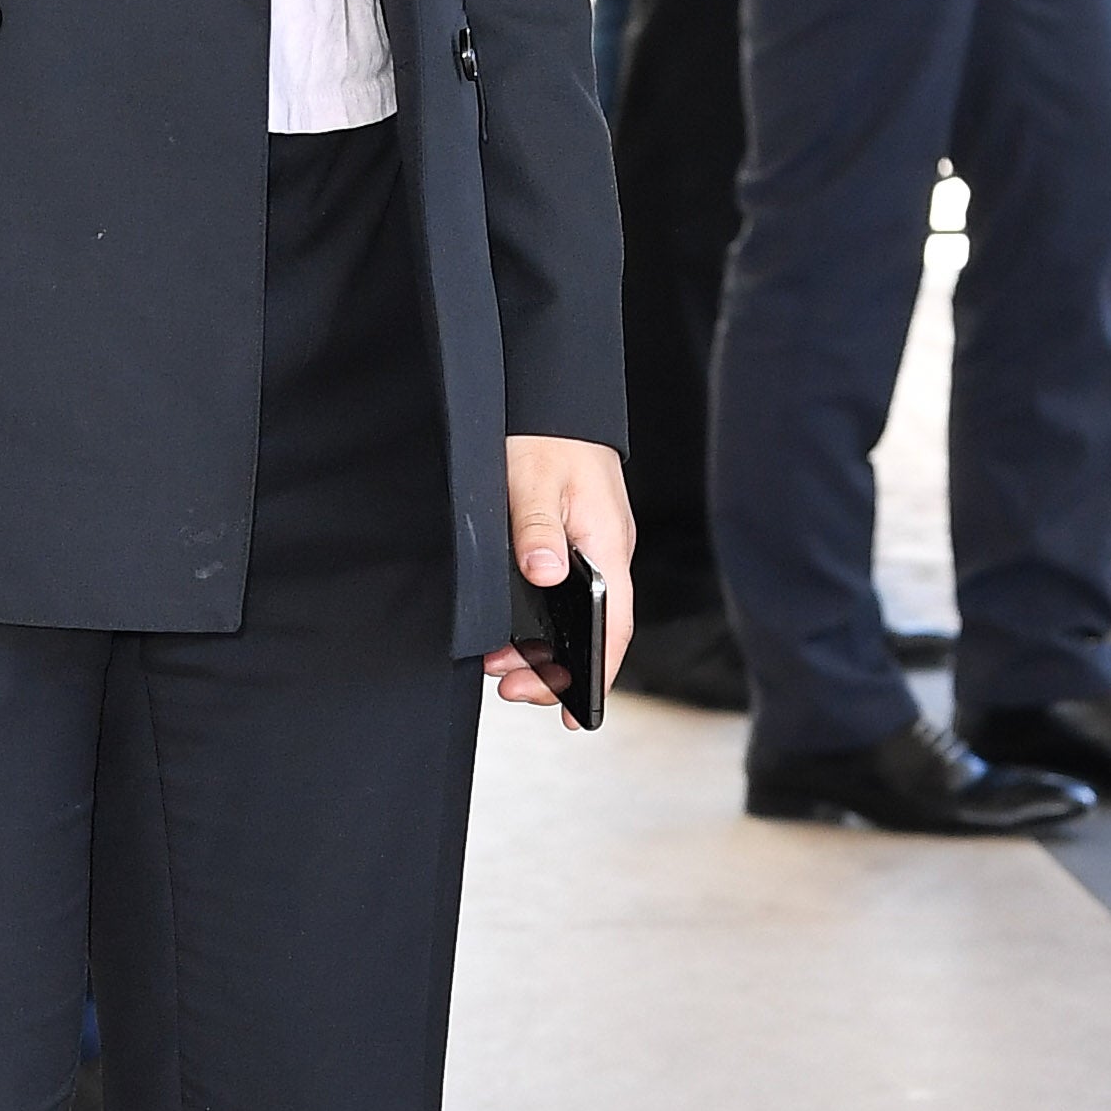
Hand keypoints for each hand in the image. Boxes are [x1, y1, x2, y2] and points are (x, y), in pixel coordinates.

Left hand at [483, 434, 636, 709]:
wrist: (551, 396)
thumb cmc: (547, 434)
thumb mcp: (535, 479)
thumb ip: (538, 528)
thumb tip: (545, 573)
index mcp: (608, 546)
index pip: (613, 626)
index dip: (596, 675)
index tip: (575, 714)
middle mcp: (606, 555)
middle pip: (593, 633)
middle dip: (554, 671)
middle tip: (508, 687)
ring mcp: (590, 551)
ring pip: (574, 620)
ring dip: (540, 650)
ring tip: (497, 666)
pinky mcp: (571, 543)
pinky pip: (562, 599)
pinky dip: (538, 624)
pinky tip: (510, 634)